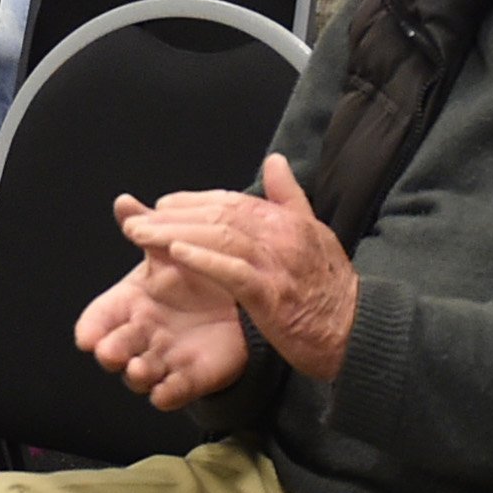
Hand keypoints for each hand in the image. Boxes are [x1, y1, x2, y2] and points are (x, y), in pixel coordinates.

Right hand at [75, 236, 247, 409]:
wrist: (237, 300)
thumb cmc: (193, 275)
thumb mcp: (171, 250)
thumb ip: (147, 230)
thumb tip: (124, 201)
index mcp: (130, 303)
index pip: (100, 318)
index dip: (91, 328)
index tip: (86, 337)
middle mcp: (140, 335)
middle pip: (115, 348)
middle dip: (110, 352)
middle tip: (110, 352)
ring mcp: (163, 359)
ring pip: (139, 375)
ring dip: (136, 374)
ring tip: (140, 368)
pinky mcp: (189, 379)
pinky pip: (171, 393)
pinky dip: (165, 394)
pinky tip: (164, 391)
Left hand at [114, 155, 359, 382]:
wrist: (357, 333)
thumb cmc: (330, 290)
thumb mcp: (314, 234)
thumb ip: (289, 198)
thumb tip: (275, 159)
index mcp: (287, 220)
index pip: (231, 201)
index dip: (193, 201)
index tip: (162, 206)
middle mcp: (282, 235)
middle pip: (218, 214)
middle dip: (173, 216)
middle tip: (135, 222)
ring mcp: (278, 264)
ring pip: (220, 237)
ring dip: (175, 234)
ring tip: (140, 236)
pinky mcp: (273, 295)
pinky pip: (233, 272)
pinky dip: (204, 260)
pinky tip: (175, 256)